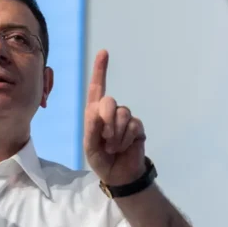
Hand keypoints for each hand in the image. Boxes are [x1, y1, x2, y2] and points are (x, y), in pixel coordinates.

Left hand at [84, 50, 146, 185]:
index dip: (100, 71)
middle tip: (105, 137)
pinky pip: (133, 126)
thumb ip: (91, 128)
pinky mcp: (137, 127)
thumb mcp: (90, 146)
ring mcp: (126, 119)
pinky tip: (123, 147)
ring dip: (116, 134)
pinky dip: (125, 139)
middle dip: (106, 119)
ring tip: (113, 147)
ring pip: (122, 114)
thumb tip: (98, 110)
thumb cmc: (100, 159)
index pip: (97, 89)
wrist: (119, 174)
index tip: (104, 52)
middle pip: (109, 101)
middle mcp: (110, 112)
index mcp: (95, 114)